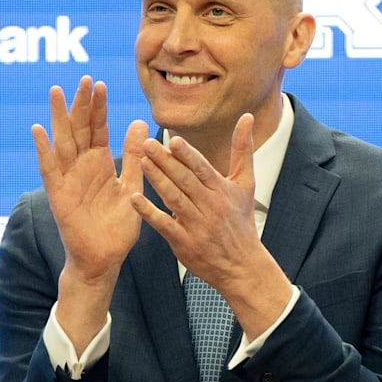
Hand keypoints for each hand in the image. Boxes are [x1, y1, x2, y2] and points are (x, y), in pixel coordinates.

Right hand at [32, 76, 147, 348]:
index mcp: (99, 163)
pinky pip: (49, 169)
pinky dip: (43, 150)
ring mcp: (68, 179)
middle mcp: (81, 166)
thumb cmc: (117, 227)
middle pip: (79, 128)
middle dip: (81, 104)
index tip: (100, 83)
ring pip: (62, 142)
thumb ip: (135, 156)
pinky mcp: (58, 195)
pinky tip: (38, 130)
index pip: (97, 128)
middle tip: (84, 79)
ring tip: (56, 92)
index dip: (98, 107)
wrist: (104, 258)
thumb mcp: (132, 185)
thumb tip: (141, 123)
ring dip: (59, 117)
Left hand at [131, 114, 291, 335]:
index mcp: (221, 190)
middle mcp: (209, 206)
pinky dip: (149, 212)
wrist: (241, 265)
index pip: (201, 168)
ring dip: (156, 180)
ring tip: (140, 163)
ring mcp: (196, 225)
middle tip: (145, 145)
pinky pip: (164, 225)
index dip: (187, 154)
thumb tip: (247, 116)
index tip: (171, 139)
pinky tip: (134, 199)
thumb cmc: (241, 220)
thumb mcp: (245, 184)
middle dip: (165, 162)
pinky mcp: (184, 243)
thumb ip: (242, 149)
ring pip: (173, 199)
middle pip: (184, 180)